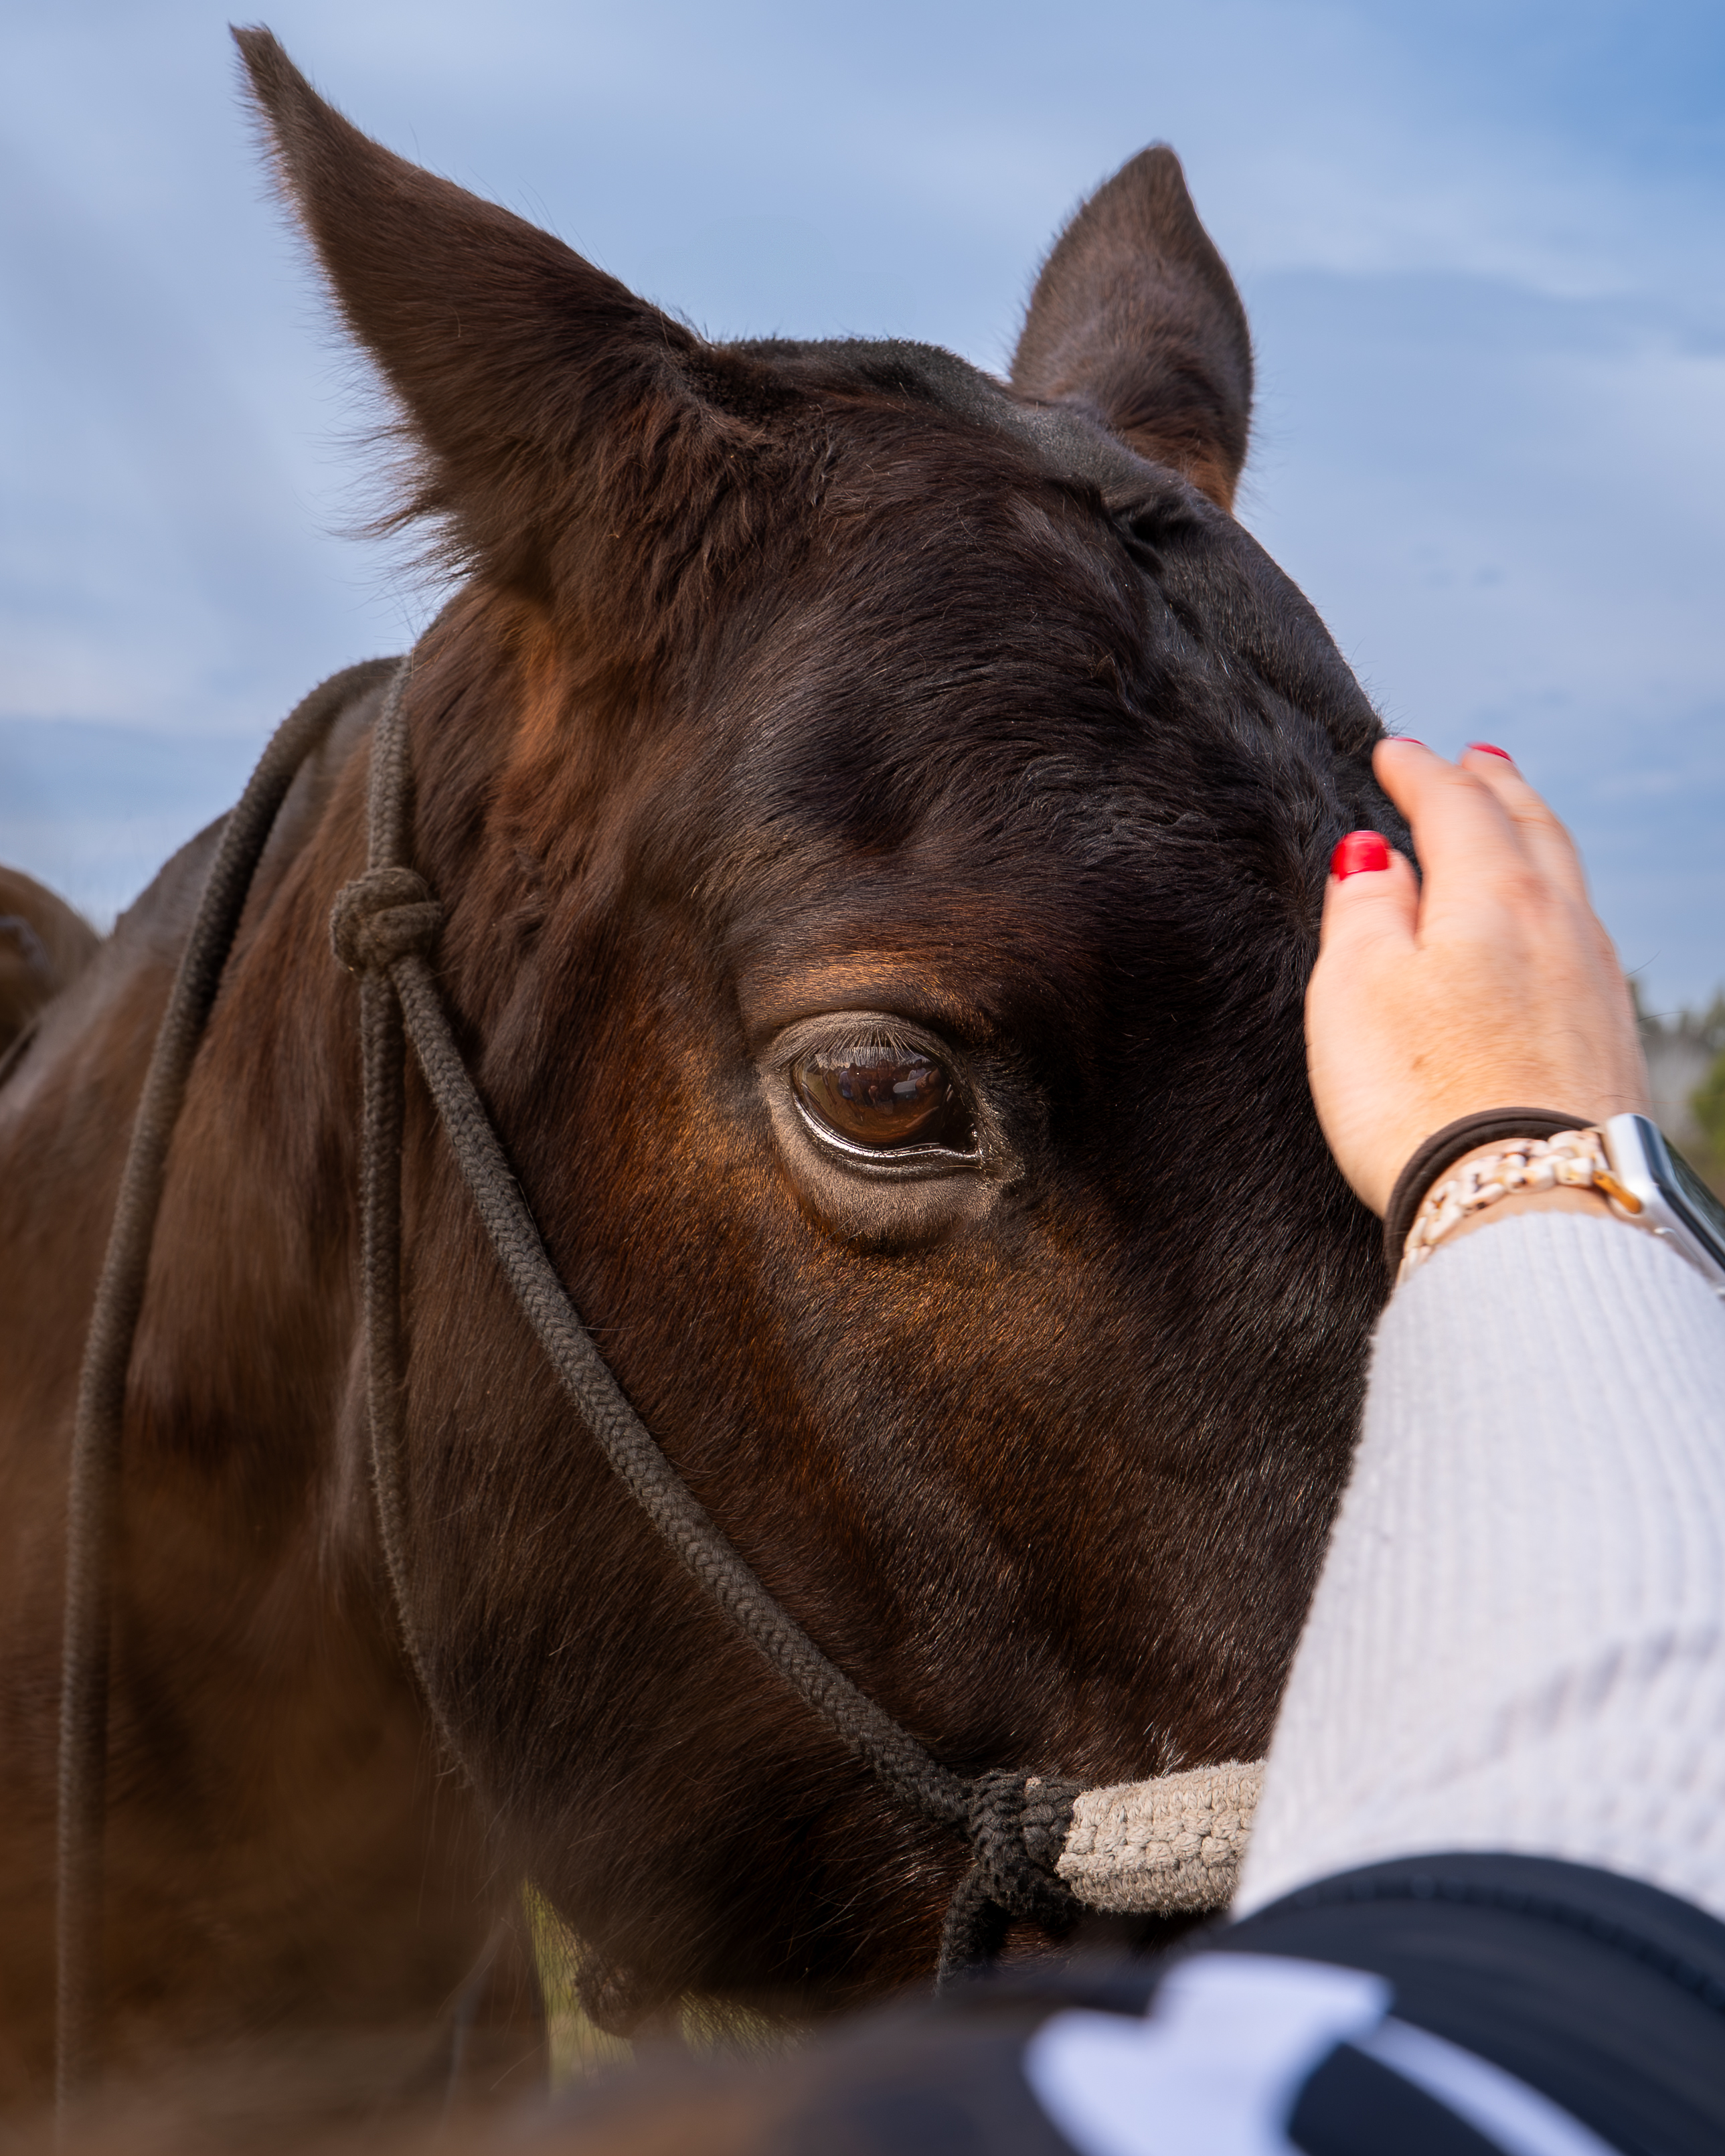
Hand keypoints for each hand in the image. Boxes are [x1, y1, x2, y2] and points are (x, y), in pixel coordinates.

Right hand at [1306, 741, 1650, 1217]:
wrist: (1528, 1205)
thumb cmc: (1421, 1099)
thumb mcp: (1357, 989)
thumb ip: (1364, 910)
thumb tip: (1374, 857)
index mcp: (1490, 896)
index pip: (1455, 808)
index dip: (1419, 774)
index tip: (1394, 753)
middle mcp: (1558, 925)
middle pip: (1530, 829)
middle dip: (1496, 787)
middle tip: (1474, 759)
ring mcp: (1594, 983)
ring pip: (1567, 880)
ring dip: (1534, 837)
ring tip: (1513, 824)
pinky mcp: (1610, 1042)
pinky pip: (1583, 939)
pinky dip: (1557, 904)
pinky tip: (1549, 927)